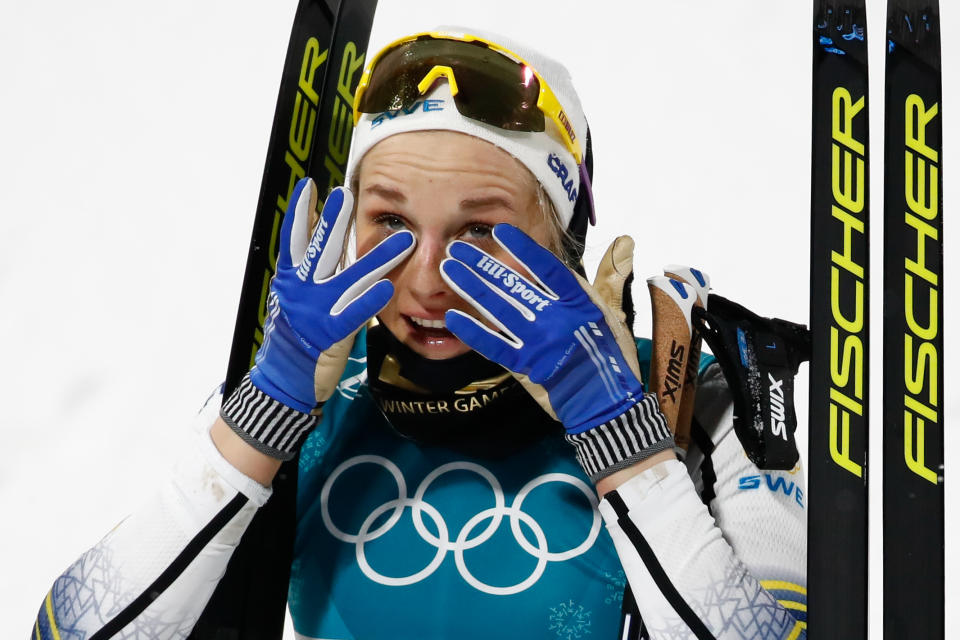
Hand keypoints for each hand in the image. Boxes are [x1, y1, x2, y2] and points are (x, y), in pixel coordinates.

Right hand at [250, 178, 414, 411]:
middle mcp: (300, 291)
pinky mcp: (329, 334)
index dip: (299, 213)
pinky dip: (369, 301)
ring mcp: (314, 311)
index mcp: (290, 280)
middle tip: (344, 194)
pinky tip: (387, 289)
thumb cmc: (294, 337)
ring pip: (348, 278)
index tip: (309, 187)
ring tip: (403, 240)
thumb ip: (309, 271)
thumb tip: (319, 237)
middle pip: (319, 250)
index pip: (293, 239)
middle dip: (332, 222)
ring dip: (377, 258)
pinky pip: (352, 314)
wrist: (282, 379)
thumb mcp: (296, 298)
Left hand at [439, 224, 643, 433]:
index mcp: (579, 302)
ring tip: (449, 270)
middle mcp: (558, 318)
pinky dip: (473, 332)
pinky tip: (452, 318)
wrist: (606, 402)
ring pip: (499, 309)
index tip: (500, 232)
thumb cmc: (611, 355)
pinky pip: (495, 346)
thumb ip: (612, 275)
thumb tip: (624, 240)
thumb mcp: (615, 312)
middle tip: (456, 249)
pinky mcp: (527, 366)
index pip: (547, 268)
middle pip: (514, 285)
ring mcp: (540, 342)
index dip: (523, 249)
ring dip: (472, 288)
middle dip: (483, 265)